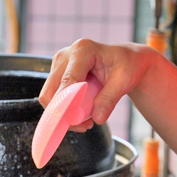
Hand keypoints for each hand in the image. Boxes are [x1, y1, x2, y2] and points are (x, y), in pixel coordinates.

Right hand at [38, 39, 153, 131]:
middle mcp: (65, 55)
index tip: (72, 122)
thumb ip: (109, 99)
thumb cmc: (127, 65)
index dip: (66, 103)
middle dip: (64, 113)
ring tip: (86, 122)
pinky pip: (54, 97)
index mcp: (82, 50)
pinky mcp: (58, 74)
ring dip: (64, 114)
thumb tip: (98, 118)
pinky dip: (65, 110)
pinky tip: (82, 115)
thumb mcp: (124, 81)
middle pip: (51, 91)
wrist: (126, 59)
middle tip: (84, 126)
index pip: (67, 80)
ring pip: (49, 97)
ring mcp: (59, 64)